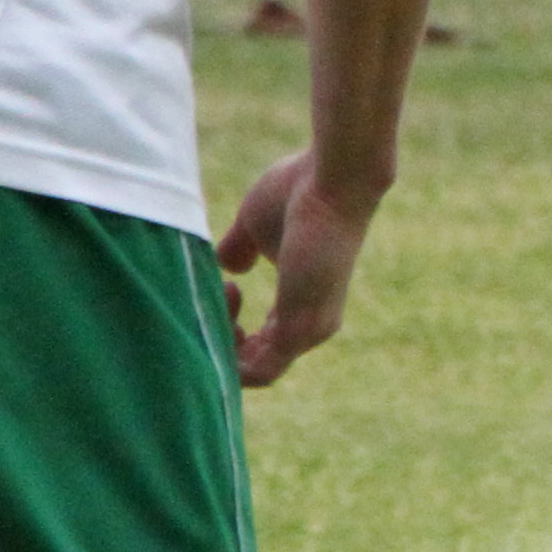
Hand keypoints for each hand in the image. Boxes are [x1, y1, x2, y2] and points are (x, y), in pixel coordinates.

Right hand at [216, 148, 381, 388]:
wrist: (331, 179)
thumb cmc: (297, 193)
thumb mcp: (256, 228)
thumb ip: (240, 250)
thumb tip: (227, 266)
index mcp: (302, 307)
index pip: (261, 348)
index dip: (229, 331)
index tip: (222, 287)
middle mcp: (311, 327)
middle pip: (254, 365)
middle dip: (221, 340)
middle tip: (220, 291)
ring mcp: (310, 331)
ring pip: (255, 372)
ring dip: (222, 342)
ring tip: (223, 290)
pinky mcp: (302, 329)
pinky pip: (259, 371)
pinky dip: (231, 352)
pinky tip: (226, 300)